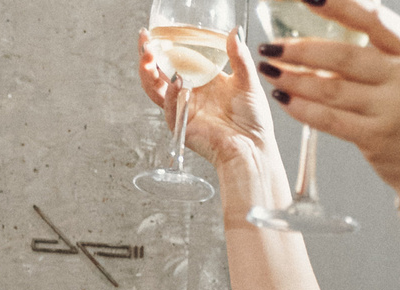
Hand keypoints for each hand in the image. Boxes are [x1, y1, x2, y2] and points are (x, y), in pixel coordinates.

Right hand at [137, 27, 274, 178]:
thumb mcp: (248, 81)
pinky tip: (178, 82)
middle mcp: (189, 92)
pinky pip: (171, 107)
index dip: (164, 45)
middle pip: (158, 72)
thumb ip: (239, 57)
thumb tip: (234, 31)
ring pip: (155, 89)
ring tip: (148, 57)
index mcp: (202, 79)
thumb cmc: (253, 120)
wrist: (253, 148)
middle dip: (147, 56)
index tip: (156, 32)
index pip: (176, 58)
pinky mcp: (181, 125)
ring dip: (148, 73)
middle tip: (145, 41)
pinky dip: (172, 94)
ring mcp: (183, 108)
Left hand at [254, 0, 399, 200]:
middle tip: (271, 47)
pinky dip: (302, 108)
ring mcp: (391, 108)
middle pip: (341, 55)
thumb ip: (378, 48)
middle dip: (297, 50)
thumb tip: (328, 20)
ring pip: (330, 87)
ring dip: (293, 79)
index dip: (335, 4)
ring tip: (271, 72)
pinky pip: (329, 119)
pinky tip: (284, 100)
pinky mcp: (376, 137)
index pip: (370, 17)